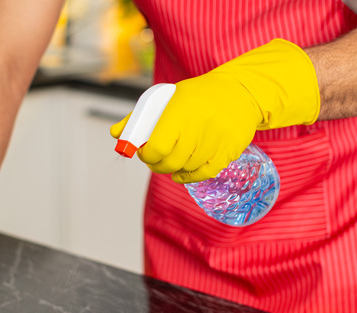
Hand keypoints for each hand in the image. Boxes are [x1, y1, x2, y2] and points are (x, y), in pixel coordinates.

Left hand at [110, 39, 319, 182]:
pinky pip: (204, 173)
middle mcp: (199, 127)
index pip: (156, 147)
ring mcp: (216, 141)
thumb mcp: (167, 97)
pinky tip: (182, 173)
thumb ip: (140, 117)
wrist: (240, 91)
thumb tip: (117, 134)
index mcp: (180, 112)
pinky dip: (190, 177)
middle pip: (170, 162)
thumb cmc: (198, 95)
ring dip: (173, 169)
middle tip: (154, 159)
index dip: (146, 154)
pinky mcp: (229, 151)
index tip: (143, 151)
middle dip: (157, 164)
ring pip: (186, 169)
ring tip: (171, 160)